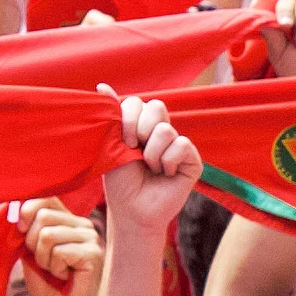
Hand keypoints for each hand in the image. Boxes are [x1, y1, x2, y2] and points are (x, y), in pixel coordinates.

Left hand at [101, 95, 200, 237]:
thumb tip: (101, 85)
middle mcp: (162, 132)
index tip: (122, 141)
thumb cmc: (121, 182)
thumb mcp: (113, 145)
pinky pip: (181, 146)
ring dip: (151, 154)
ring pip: (166, 130)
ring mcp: (179, 145)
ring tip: (151, 169)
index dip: (128, 118)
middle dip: (139, 130)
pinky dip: (167, 163)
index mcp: (142, 126)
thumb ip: (113, 116)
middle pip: (156, 106)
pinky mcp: (193, 160)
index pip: (139, 103)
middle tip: (136, 151)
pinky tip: (166, 175)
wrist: (132, 210)